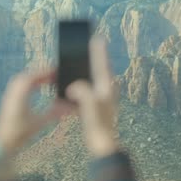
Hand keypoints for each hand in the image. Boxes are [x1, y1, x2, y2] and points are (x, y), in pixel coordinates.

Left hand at [0, 69, 71, 154]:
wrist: (2, 143)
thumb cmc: (19, 134)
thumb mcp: (39, 123)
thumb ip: (55, 113)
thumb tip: (70, 107)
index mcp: (19, 96)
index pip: (31, 77)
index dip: (43, 72)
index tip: (55, 70)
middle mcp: (12, 93)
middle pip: (26, 76)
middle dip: (40, 73)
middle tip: (53, 74)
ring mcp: (9, 96)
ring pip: (21, 80)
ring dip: (34, 78)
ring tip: (47, 80)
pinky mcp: (8, 101)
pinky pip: (18, 86)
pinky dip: (28, 84)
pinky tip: (37, 88)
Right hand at [66, 37, 118, 156]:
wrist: (101, 143)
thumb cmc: (97, 124)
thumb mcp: (89, 104)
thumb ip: (82, 91)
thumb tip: (74, 87)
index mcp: (106, 87)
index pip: (102, 64)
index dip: (98, 51)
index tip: (97, 38)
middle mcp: (106, 90)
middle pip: (99, 69)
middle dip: (93, 58)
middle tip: (88, 46)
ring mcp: (102, 98)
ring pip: (93, 80)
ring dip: (87, 71)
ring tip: (80, 63)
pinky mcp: (97, 106)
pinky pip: (88, 90)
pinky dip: (82, 85)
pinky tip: (74, 84)